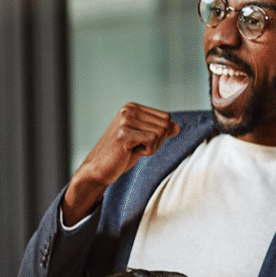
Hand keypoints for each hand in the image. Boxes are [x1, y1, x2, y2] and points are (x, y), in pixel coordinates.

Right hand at [61, 103, 178, 225]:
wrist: (98, 169)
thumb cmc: (120, 154)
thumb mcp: (143, 139)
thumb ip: (159, 131)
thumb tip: (177, 127)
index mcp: (132, 107)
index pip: (166, 118)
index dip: (159, 134)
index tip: (140, 141)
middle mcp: (128, 110)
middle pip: (165, 125)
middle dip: (157, 141)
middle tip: (137, 147)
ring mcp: (125, 121)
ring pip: (161, 133)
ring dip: (151, 147)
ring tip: (132, 149)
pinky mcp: (123, 134)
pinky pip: (152, 141)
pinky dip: (147, 151)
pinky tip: (130, 152)